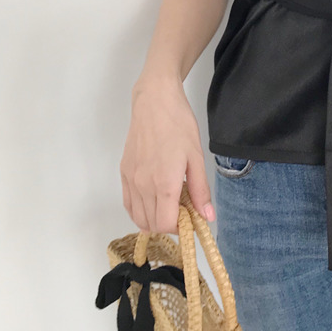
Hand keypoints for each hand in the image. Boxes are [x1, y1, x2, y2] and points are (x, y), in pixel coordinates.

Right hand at [120, 76, 214, 233]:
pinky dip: (140, 209)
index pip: (165, 224)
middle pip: (151, 224)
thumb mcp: (197, 157)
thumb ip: (201, 190)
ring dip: (153, 219)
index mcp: (163, 184)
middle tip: (184, 209)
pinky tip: (154, 198)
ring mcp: (130, 180)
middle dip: (169, 224)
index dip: (180, 227)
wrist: (155, 103)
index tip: (191, 217)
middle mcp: (142, 186)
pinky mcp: (123, 173)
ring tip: (171, 203)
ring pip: (137, 217)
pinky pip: (128, 203)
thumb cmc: (179, 126)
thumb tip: (207, 218)